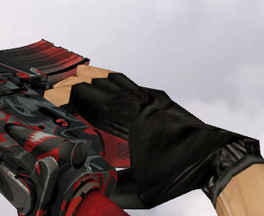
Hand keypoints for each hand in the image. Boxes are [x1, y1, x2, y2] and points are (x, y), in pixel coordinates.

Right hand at [47, 67, 263, 208]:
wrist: (214, 158)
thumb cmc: (180, 173)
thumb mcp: (142, 190)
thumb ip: (113, 188)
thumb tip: (91, 190)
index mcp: (129, 118)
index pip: (90, 99)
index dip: (66, 95)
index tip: (49, 94)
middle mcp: (138, 102)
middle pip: (99, 85)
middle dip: (73, 83)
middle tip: (54, 84)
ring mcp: (151, 97)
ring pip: (115, 79)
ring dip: (93, 76)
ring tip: (75, 73)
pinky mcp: (160, 99)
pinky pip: (130, 83)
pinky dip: (113, 79)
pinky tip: (108, 80)